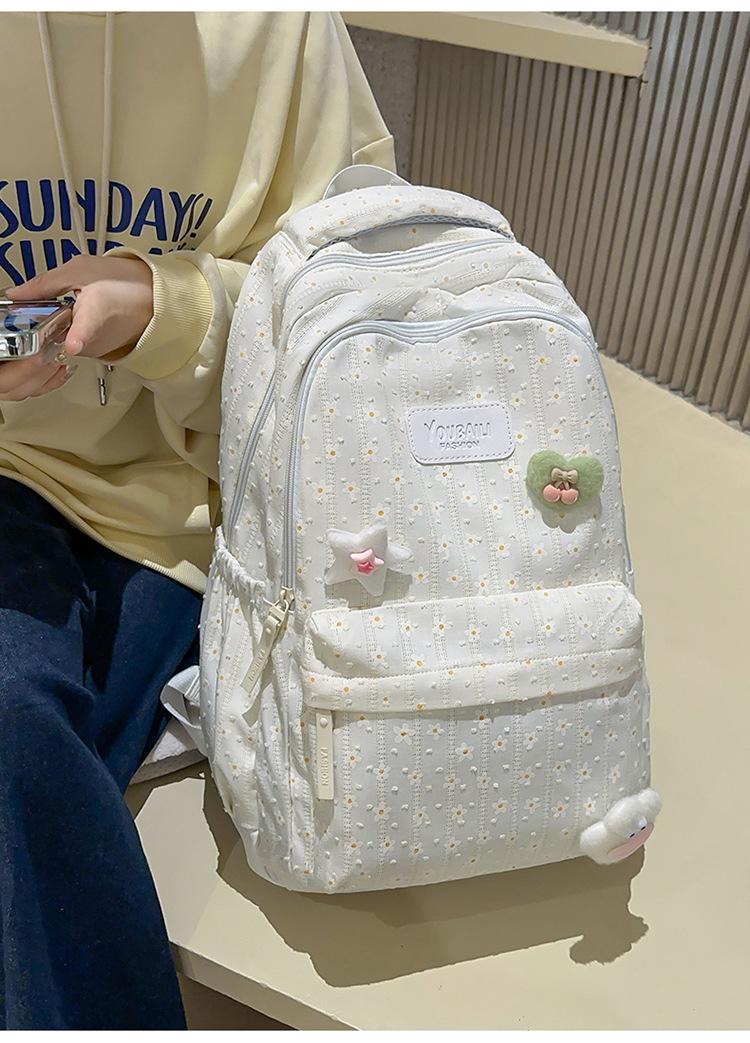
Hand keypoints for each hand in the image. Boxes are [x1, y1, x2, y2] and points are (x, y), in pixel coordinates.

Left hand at [5, 254, 153, 360]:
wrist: (155, 300)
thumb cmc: (126, 283)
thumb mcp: (81, 270)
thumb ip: (45, 282)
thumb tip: (17, 292)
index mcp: (96, 313)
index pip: (86, 331)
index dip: (77, 337)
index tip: (73, 344)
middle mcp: (95, 339)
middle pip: (56, 335)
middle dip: (50, 320)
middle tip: (62, 302)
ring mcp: (97, 350)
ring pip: (63, 341)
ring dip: (62, 326)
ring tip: (79, 307)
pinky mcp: (98, 356)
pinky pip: (75, 345)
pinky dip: (74, 332)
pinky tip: (86, 317)